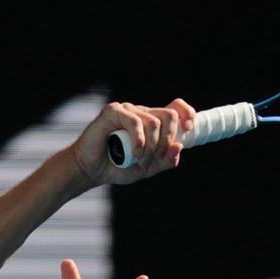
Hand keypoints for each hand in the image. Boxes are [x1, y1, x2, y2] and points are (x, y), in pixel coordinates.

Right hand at [70, 99, 197, 185]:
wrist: (91, 170)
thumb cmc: (117, 167)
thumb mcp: (148, 168)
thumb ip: (165, 160)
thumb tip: (179, 147)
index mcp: (152, 122)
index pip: (176, 108)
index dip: (187, 114)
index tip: (188, 129)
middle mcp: (141, 113)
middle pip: (169, 115)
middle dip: (166, 141)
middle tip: (154, 158)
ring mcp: (127, 111)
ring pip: (154, 122)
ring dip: (151, 147)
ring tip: (139, 159)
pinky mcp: (113, 112)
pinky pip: (134, 122)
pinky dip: (138, 141)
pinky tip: (133, 153)